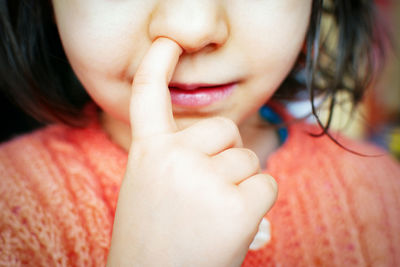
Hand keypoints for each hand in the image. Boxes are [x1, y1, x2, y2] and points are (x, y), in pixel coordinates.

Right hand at [107, 37, 277, 266]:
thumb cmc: (153, 239)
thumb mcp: (148, 188)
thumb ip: (175, 159)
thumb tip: (231, 149)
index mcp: (147, 153)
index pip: (148, 95)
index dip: (156, 64)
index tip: (167, 43)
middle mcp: (173, 158)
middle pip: (225, 129)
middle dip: (225, 156)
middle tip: (206, 193)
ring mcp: (204, 180)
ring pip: (247, 159)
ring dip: (239, 186)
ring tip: (213, 217)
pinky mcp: (236, 207)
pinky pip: (266, 185)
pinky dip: (258, 206)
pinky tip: (234, 227)